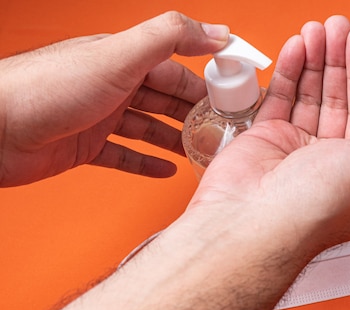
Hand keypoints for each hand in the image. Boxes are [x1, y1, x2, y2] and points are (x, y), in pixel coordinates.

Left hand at [0, 12, 228, 186]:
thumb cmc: (48, 90)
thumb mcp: (119, 56)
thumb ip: (169, 38)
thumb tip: (217, 31)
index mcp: (123, 59)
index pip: (177, 67)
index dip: (207, 82)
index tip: (234, 96)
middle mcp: (112, 85)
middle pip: (165, 100)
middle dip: (195, 115)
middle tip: (223, 132)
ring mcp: (98, 116)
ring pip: (148, 128)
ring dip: (175, 139)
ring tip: (201, 151)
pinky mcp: (85, 146)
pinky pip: (124, 156)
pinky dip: (145, 163)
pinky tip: (165, 169)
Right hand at [189, 16, 349, 255]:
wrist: (256, 221)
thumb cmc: (317, 203)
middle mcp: (329, 162)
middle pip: (339, 99)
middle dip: (341, 60)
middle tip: (338, 27)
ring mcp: (296, 150)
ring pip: (311, 95)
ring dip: (316, 59)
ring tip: (318, 29)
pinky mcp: (266, 139)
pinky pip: (281, 98)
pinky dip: (290, 72)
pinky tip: (298, 47)